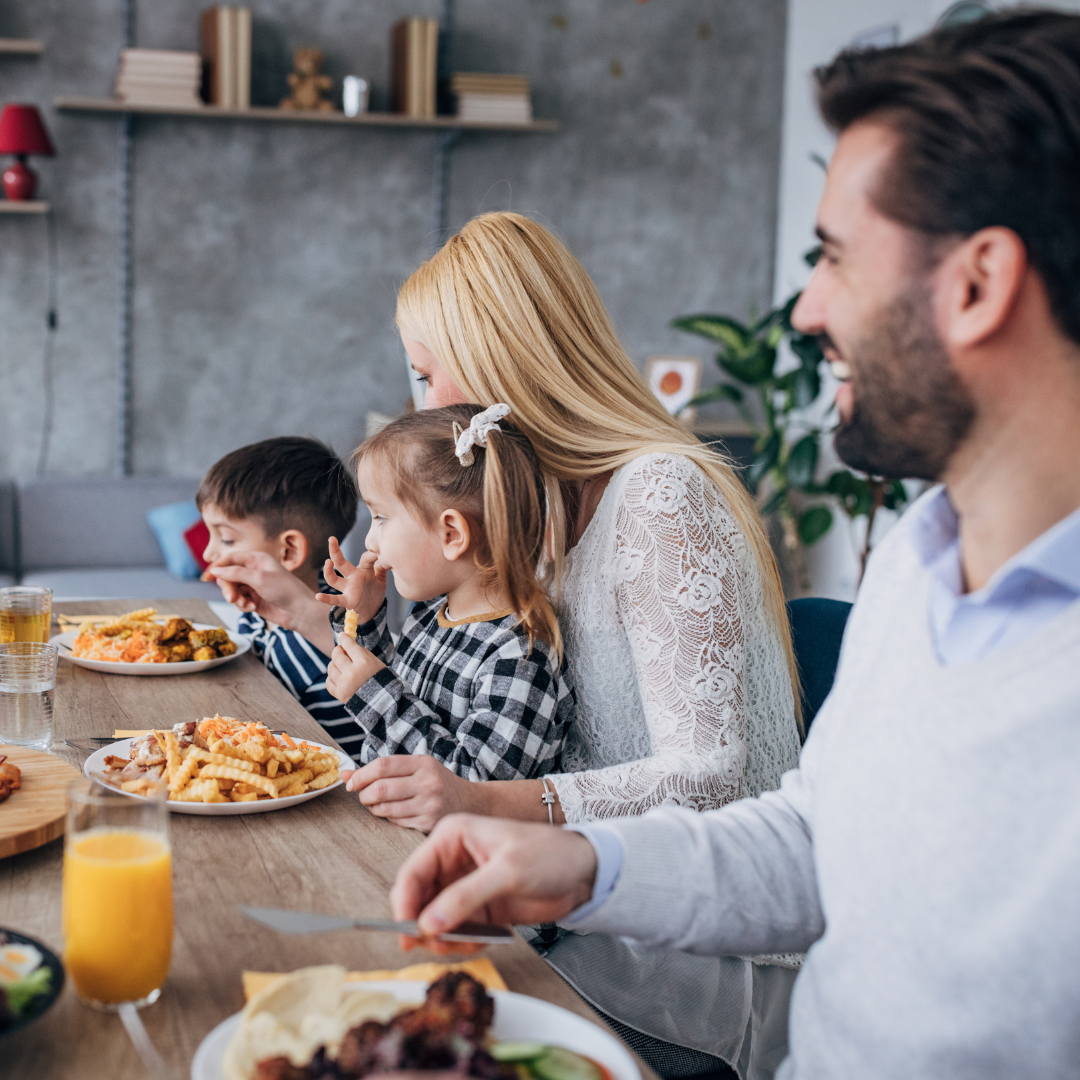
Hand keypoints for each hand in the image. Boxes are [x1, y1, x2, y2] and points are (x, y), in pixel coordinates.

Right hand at [208, 550, 334, 654]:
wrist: (300, 612)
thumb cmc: (285, 590)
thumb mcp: (258, 578)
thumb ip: (235, 573)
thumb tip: (215, 570)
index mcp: (257, 559)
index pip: (230, 558)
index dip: (217, 567)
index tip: (206, 578)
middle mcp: (254, 571)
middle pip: (228, 576)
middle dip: (228, 588)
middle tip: (232, 598)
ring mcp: (253, 586)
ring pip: (232, 590)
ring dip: (236, 599)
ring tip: (246, 605)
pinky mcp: (254, 599)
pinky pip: (239, 601)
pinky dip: (242, 606)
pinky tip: (253, 608)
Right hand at [318, 540, 386, 623]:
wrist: (374, 610)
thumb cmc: (375, 591)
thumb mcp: (381, 578)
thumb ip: (382, 568)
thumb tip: (384, 557)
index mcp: (363, 570)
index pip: (365, 558)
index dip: (372, 555)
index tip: (379, 552)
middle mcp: (353, 577)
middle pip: (341, 563)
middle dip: (335, 551)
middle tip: (331, 539)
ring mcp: (348, 588)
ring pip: (334, 580)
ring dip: (328, 572)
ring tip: (328, 562)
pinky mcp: (348, 601)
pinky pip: (335, 600)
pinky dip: (326, 598)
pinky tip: (318, 596)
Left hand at [326, 633, 384, 701]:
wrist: (382, 699)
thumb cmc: (379, 677)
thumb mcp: (374, 661)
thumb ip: (360, 652)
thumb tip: (346, 642)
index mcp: (363, 662)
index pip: (349, 645)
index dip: (344, 638)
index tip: (342, 635)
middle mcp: (352, 672)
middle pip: (337, 655)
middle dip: (338, 650)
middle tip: (341, 651)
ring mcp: (344, 684)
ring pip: (331, 667)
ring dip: (335, 664)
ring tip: (342, 666)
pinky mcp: (339, 694)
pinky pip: (328, 681)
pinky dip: (332, 678)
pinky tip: (339, 677)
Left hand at [346, 755, 476, 831]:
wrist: (472, 804)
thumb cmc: (438, 783)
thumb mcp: (417, 768)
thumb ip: (384, 770)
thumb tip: (344, 774)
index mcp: (424, 763)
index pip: (383, 765)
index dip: (361, 774)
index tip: (351, 782)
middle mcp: (428, 782)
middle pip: (380, 788)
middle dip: (364, 794)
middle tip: (363, 796)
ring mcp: (429, 804)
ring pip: (385, 809)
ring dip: (373, 808)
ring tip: (376, 804)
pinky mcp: (429, 823)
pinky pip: (396, 822)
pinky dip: (388, 818)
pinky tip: (393, 813)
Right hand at [390, 814, 597, 949]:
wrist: (582, 872)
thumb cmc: (549, 855)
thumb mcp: (507, 872)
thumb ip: (465, 898)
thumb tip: (427, 925)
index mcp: (452, 836)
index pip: (412, 873)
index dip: (405, 905)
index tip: (408, 935)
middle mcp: (451, 860)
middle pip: (418, 900)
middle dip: (425, 926)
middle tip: (441, 945)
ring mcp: (463, 885)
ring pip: (434, 920)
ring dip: (445, 938)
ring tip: (471, 942)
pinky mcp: (476, 907)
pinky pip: (455, 931)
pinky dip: (462, 942)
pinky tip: (483, 940)